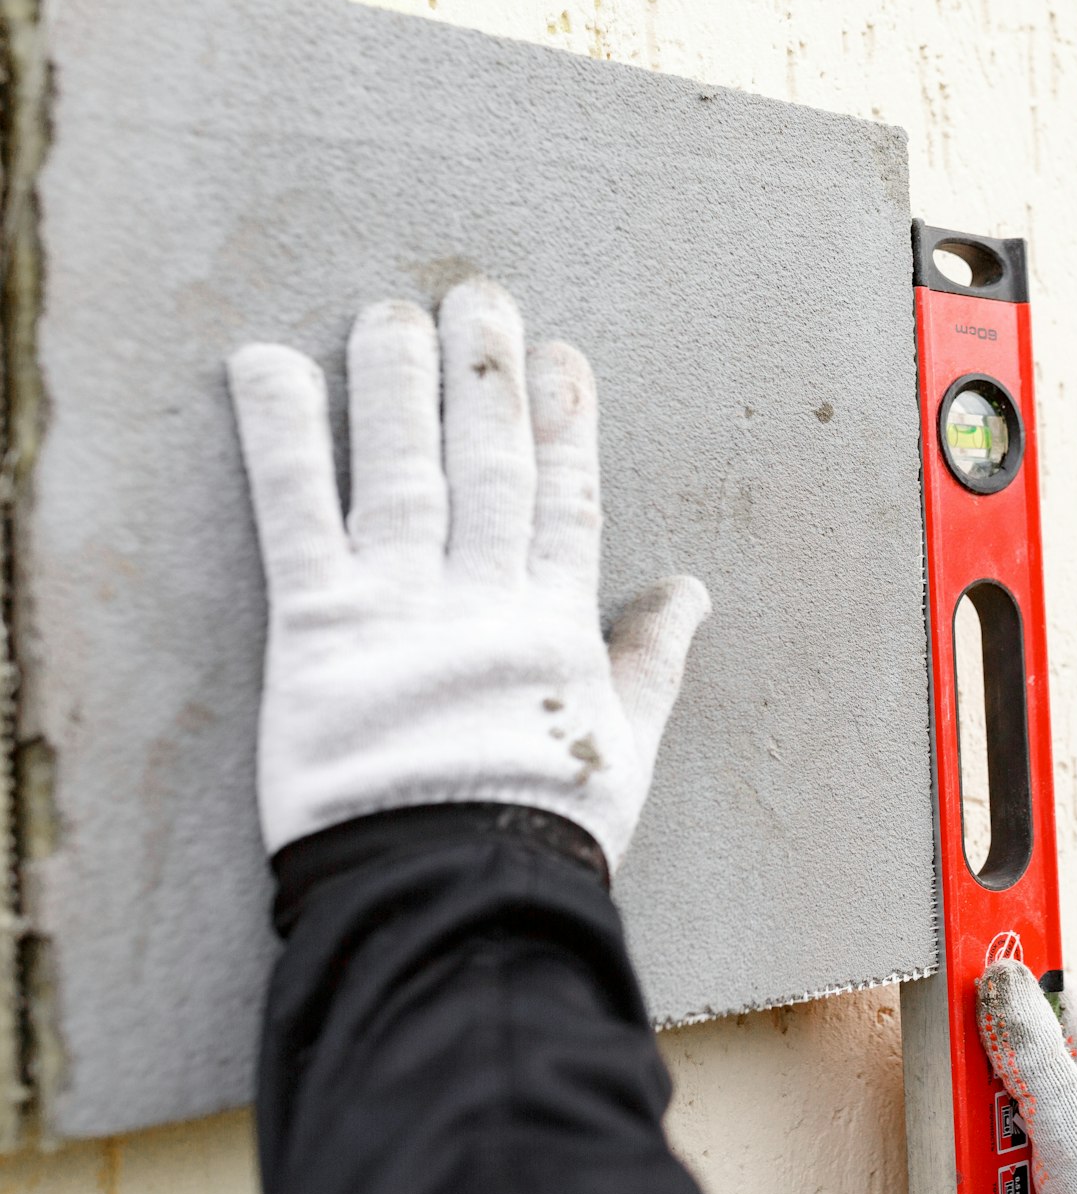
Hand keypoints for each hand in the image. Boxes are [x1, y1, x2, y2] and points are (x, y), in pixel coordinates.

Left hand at [226, 278, 708, 865]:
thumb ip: (650, 662)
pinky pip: (296, 514)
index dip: (568, 423)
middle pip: (490, 464)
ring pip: (406, 470)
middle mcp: (483, 599)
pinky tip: (269, 367)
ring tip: (392, 313)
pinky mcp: (317, 631)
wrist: (456, 896)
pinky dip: (282, 436)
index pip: (567, 500)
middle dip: (488, 375)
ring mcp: (402, 608)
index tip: (563, 359)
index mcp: (557, 626)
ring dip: (397, 382)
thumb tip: (690, 593)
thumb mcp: (623, 750)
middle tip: (481, 297)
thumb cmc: (542, 836)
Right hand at [978, 959, 1076, 1193]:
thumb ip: (1031, 1048)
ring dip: (992, 1137)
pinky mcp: (1060, 1161)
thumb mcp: (1071, 1115)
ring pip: (1005, 1105)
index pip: (1045, 990)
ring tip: (1005, 1166)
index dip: (1003, 995)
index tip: (963, 1005)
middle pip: (1013, 1054)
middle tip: (991, 1117)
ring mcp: (1074, 1121)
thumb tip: (1001, 977)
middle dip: (989, 1089)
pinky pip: (1011, 1147)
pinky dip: (1001, 1167)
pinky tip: (1008, 1190)